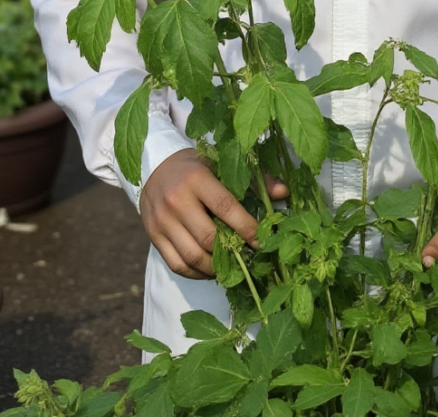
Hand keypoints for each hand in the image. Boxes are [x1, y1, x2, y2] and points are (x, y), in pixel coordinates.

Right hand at [140, 147, 287, 278]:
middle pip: (208, 237)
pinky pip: (177, 264)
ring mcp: (162, 220)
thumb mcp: (222, 164)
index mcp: (197, 178)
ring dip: (215, 268)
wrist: (155, 167)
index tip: (261, 242)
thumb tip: (284, 192)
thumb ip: (255, 179)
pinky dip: (196, 273)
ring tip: (231, 266)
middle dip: (232, 252)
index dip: (246, 228)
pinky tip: (210, 269)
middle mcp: (176, 200)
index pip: (225, 207)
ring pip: (192, 256)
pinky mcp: (153, 235)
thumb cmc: (196, 167)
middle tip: (248, 258)